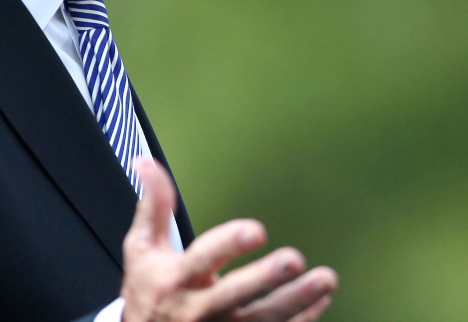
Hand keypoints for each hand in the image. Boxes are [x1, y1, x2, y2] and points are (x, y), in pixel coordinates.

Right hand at [120, 157, 336, 321]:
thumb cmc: (148, 291)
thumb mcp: (142, 249)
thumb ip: (153, 207)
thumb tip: (147, 162)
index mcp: (176, 280)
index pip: (202, 259)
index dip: (229, 244)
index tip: (256, 230)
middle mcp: (199, 310)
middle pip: (235, 295)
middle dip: (264, 279)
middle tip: (293, 259)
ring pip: (262, 320)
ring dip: (297, 302)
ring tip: (325, 279)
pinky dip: (302, 320)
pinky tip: (320, 300)